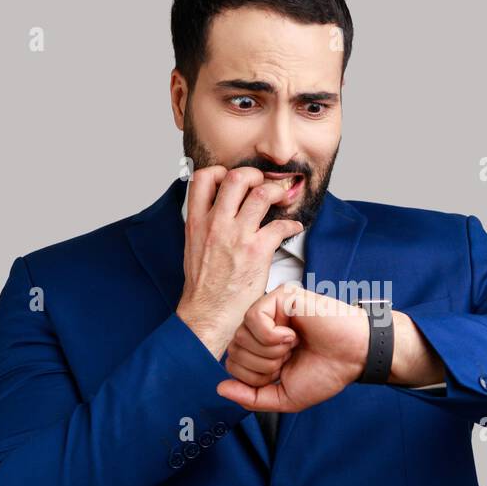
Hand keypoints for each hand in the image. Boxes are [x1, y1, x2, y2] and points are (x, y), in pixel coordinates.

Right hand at [175, 166, 303, 358]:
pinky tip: (294, 228)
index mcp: (197, 222)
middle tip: (262, 185)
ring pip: (260, 193)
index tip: (233, 180)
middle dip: (254, 175)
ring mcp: (236, 236)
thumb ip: (204, 225)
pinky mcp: (256, 251)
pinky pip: (281, 226)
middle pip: (236, 177)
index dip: (221, 171)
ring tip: (281, 199)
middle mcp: (216, 224)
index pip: (203, 177)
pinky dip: (292, 224)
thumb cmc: (203, 287)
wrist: (207, 314)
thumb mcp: (193, 247)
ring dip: (276, 192)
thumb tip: (217, 212)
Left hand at [217, 285, 369, 412]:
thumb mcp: (284, 397)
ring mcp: (270, 310)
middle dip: (262, 367)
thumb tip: (221, 390)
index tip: (283, 371)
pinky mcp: (279, 297)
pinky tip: (292, 334)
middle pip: (234, 351)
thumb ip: (251, 397)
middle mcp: (262, 327)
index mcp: (262, 348)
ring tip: (294, 345)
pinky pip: (254, 319)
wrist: (354, 356)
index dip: (254, 378)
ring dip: (270, 352)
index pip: (232, 365)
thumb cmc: (326, 372)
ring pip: (241, 336)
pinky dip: (272, 335)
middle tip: (290, 358)